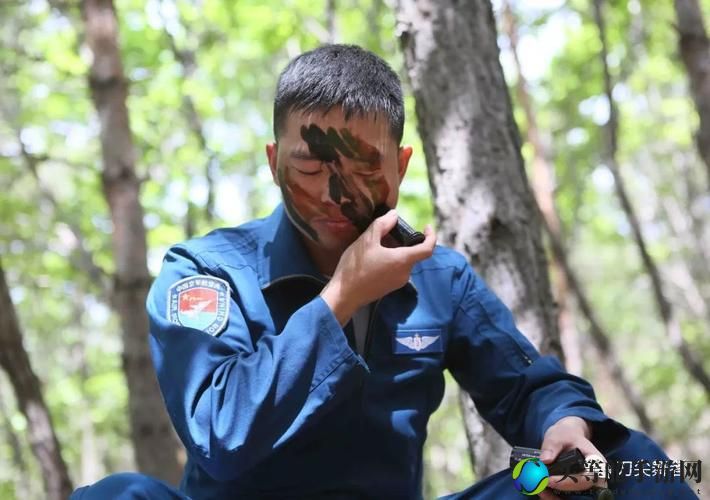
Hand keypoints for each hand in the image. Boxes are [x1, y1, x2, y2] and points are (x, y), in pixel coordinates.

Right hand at [320, 209, 435, 324]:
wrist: (344, 295)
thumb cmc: (356, 267)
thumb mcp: (366, 241)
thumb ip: (382, 225)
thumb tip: (394, 215)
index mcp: (403, 261)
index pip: (427, 249)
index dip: (431, 236)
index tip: (426, 227)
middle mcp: (405, 273)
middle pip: (413, 254)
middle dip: (405, 241)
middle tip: (389, 232)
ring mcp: (397, 283)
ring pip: (403, 262)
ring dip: (396, 251)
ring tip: (378, 243)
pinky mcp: (389, 288)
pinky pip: (396, 270)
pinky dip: (391, 260)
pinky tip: (374, 257)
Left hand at [539, 416, 607, 499]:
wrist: (568, 437)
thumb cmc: (566, 436)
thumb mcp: (558, 436)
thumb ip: (551, 446)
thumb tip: (545, 460)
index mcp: (597, 462)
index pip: (588, 478)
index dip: (569, 482)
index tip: (548, 480)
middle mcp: (596, 478)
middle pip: (583, 493)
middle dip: (561, 493)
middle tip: (539, 487)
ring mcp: (587, 486)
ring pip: (575, 499)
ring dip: (555, 498)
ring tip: (537, 488)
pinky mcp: (577, 490)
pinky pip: (567, 499)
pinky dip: (554, 498)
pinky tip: (541, 491)